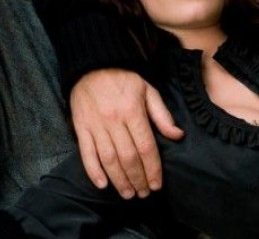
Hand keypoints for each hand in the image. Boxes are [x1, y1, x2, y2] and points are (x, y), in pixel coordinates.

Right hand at [70, 69, 183, 197]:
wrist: (92, 65)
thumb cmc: (124, 79)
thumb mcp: (149, 91)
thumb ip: (162, 115)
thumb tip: (177, 135)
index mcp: (133, 112)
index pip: (146, 147)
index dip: (152, 168)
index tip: (157, 184)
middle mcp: (114, 121)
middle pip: (127, 157)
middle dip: (137, 179)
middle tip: (144, 194)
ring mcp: (95, 126)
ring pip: (108, 159)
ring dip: (119, 180)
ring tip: (128, 194)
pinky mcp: (81, 128)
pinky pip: (86, 153)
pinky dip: (93, 171)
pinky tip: (103, 184)